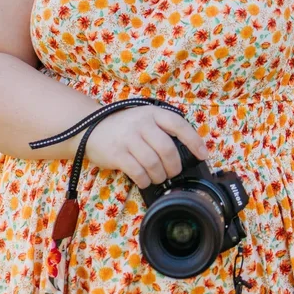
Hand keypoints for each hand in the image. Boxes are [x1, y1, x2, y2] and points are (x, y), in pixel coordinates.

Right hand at [84, 106, 208, 189]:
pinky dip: (145, 180)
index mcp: (152, 113)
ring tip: (158, 177)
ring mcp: (128, 138)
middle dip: (174, 166)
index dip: (194, 141)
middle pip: (167, 149)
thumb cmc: (124, 127)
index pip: (179, 125)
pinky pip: (138, 172)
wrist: (90, 128)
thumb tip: (186, 152)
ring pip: (154, 163)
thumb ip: (161, 130)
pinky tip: (145, 180)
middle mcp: (141, 123)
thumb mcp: (143, 119)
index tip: (203, 155)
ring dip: (160, 176)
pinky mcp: (117, 154)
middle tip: (173, 172)